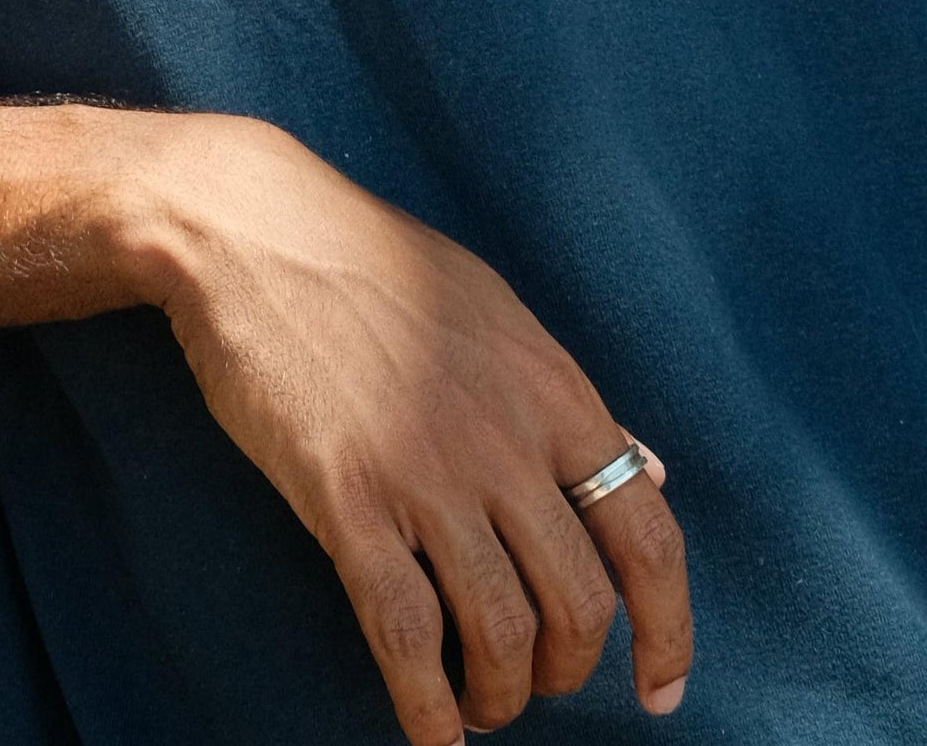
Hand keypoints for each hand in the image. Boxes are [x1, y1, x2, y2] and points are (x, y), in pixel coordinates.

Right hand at [137, 114, 692, 739]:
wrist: (256, 230)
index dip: (670, 630)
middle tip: (538, 684)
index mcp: (554, 389)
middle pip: (580, 603)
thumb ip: (570, 401)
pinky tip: (430, 735)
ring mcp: (427, 471)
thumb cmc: (376, 265)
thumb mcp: (497, 312)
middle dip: (569, 672)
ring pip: (502, 632)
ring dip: (500, 696)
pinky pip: (405, 633)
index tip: (661, 690)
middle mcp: (506, 438)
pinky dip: (425, 707)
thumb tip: (646, 470)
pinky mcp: (348, 499)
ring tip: (480, 705)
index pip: (648, 535)